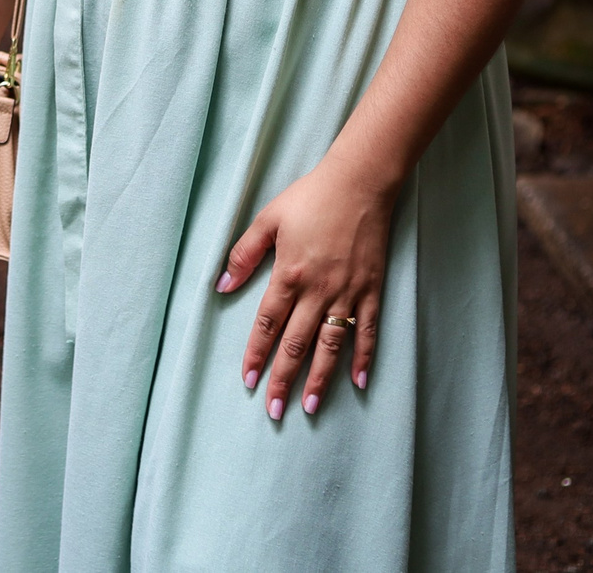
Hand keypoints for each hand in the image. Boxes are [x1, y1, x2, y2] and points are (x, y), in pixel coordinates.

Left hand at [216, 157, 393, 419]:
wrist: (360, 182)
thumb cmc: (311, 197)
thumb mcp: (268, 219)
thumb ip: (244, 254)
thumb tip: (220, 285)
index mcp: (289, 274)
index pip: (267, 324)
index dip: (256, 354)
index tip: (249, 380)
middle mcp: (318, 290)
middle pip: (296, 344)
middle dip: (283, 379)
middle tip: (274, 410)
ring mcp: (348, 293)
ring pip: (330, 346)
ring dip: (319, 379)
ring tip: (308, 406)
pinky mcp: (372, 290)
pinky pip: (367, 330)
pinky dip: (363, 357)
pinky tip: (358, 382)